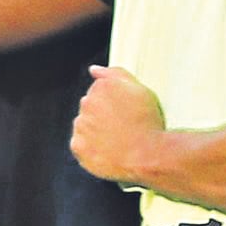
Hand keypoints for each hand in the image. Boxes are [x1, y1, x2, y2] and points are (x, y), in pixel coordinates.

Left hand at [71, 65, 168, 187]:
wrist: (146, 155)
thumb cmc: (147, 123)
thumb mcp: (140, 90)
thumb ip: (115, 74)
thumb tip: (94, 69)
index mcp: (101, 87)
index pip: (100, 90)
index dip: (115, 102)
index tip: (127, 111)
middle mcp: (87, 103)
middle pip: (91, 107)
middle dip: (104, 115)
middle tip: (125, 126)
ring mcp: (81, 126)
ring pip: (85, 126)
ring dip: (96, 131)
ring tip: (119, 140)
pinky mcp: (78, 146)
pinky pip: (81, 145)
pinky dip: (91, 148)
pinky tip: (110, 150)